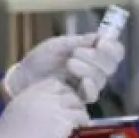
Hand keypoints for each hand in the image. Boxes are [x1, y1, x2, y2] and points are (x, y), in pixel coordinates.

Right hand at [0, 79, 87, 137]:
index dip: (59, 90)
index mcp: (26, 94)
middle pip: (64, 89)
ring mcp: (54, 106)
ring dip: (78, 109)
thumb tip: (38, 113)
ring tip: (78, 119)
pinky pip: (81, 115)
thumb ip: (27, 108)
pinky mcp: (64, 119)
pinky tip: (81, 127)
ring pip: (75, 100)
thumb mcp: (12, 116)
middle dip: (71, 97)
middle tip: (72, 109)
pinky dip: (83, 120)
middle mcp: (41, 96)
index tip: (62, 99)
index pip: (50, 83)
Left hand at [4, 33, 125, 103]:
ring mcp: (87, 86)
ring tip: (69, 64)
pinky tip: (81, 82)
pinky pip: (92, 95)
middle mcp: (93, 71)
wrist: (24, 78)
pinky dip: (89, 87)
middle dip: (96, 57)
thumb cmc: (40, 60)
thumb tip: (98, 36)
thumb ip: (77, 42)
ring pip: (101, 79)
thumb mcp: (57, 45)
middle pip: (110, 66)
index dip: (112, 47)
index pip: (114, 52)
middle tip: (76, 53)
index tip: (101, 42)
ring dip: (88, 69)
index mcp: (92, 54)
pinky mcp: (78, 100)